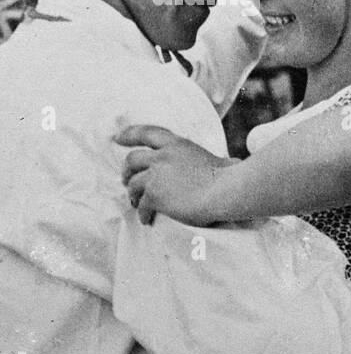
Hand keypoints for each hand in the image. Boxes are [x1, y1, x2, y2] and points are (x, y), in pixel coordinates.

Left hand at [114, 124, 235, 225]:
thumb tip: (230, 162)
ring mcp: (156, 175)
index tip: (117, 138)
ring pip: (134, 185)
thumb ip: (212, 160)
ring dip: (133, 195)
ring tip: (136, 204)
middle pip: (133, 160)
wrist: (226, 191)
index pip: (147, 133)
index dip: (129, 134)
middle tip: (126, 180)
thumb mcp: (217, 159)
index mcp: (177, 144)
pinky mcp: (155, 195)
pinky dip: (143, 213)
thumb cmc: (231, 177)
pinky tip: (147, 220)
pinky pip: (143, 205)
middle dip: (126, 171)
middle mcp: (163, 156)